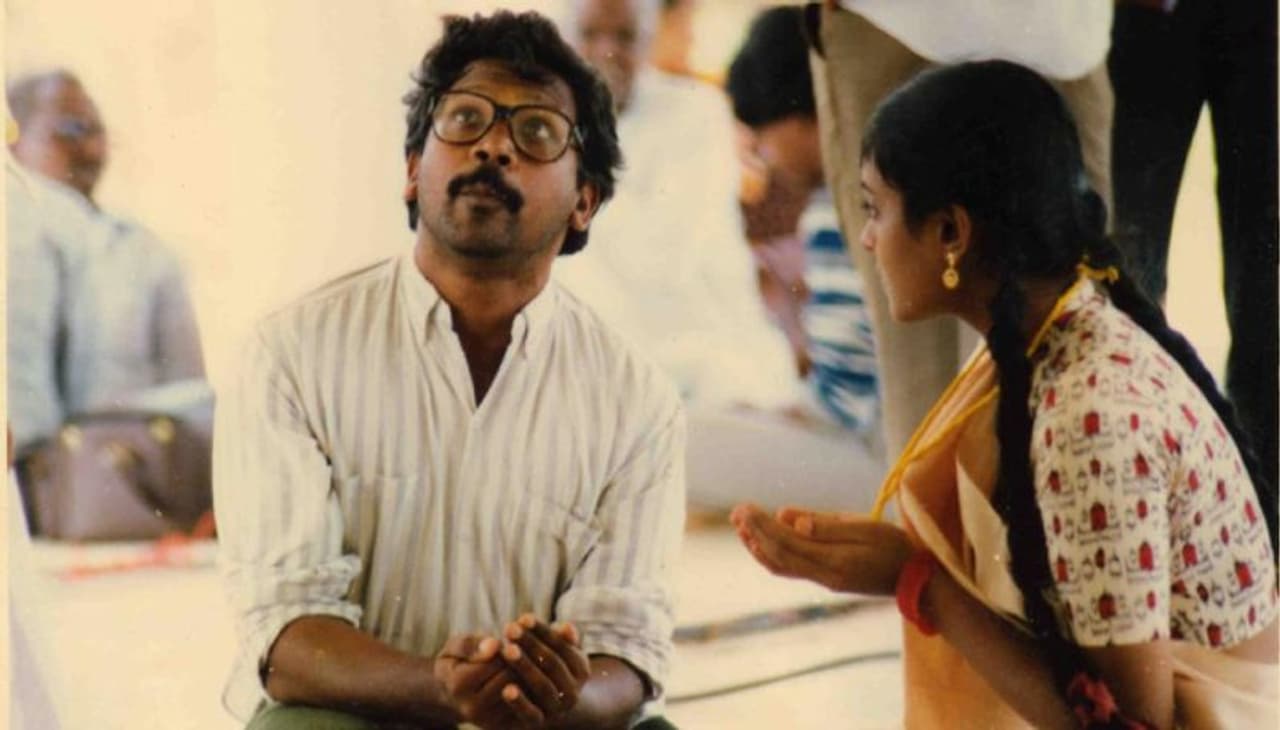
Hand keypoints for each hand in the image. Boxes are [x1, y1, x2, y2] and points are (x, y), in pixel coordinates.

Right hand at [433, 633, 524, 728]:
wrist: (451, 694)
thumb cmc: (455, 663)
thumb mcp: (454, 648)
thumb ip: (471, 645)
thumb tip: (494, 645)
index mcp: (458, 685)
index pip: (495, 662)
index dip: (504, 648)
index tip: (502, 644)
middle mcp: (472, 708)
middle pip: (509, 677)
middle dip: (516, 662)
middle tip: (515, 654)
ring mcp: (487, 721)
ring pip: (521, 692)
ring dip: (525, 675)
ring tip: (518, 665)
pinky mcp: (500, 727)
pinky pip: (524, 707)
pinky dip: (528, 691)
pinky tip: (523, 680)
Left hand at [498, 614, 591, 724]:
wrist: (552, 707)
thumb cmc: (551, 669)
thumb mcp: (561, 653)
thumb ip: (561, 639)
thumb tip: (566, 627)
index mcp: (581, 670)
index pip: (562, 646)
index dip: (543, 631)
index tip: (523, 617)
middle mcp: (573, 691)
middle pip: (552, 663)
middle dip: (530, 644)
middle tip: (510, 628)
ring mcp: (558, 709)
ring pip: (542, 685)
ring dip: (524, 666)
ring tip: (506, 650)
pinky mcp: (540, 724)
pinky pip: (531, 714)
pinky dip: (520, 702)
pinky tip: (506, 689)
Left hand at [730, 503, 915, 595]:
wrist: (914, 577)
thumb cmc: (894, 546)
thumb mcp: (865, 528)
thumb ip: (827, 524)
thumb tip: (788, 517)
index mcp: (833, 561)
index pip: (787, 543)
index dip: (762, 526)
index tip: (746, 508)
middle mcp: (823, 575)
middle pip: (778, 555)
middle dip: (754, 532)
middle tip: (736, 511)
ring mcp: (823, 580)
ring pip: (780, 565)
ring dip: (757, 544)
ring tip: (740, 524)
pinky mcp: (826, 579)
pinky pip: (789, 569)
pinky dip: (770, 555)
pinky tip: (760, 542)